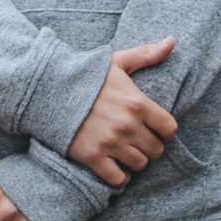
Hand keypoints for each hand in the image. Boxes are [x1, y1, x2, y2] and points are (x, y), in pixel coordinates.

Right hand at [65, 38, 180, 187]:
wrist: (48, 89)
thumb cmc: (85, 75)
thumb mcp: (116, 61)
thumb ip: (146, 54)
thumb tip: (172, 41)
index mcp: (137, 102)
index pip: (169, 128)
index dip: (164, 131)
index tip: (154, 129)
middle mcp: (128, 125)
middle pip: (156, 150)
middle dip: (150, 147)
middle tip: (139, 142)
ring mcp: (110, 143)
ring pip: (139, 165)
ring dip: (135, 161)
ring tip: (126, 152)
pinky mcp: (93, 157)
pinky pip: (117, 179)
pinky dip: (119, 177)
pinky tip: (115, 167)